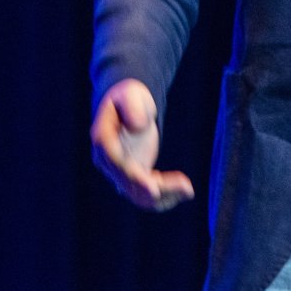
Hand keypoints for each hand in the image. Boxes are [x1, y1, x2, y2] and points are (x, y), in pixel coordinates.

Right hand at [89, 79, 194, 211]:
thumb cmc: (129, 96)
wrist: (129, 105)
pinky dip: (165, 196)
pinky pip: (146, 194)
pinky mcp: (133, 175)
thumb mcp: (131, 94)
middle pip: (129, 183)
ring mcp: (119, 171)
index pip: (116, 163)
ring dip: (164, 196)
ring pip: (138, 194)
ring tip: (188, 190)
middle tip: (186, 187)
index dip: (133, 178)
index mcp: (102, 140)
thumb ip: (132, 107)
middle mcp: (107, 161)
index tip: (154, 189)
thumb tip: (138, 126)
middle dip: (156, 189)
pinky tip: (184, 191)